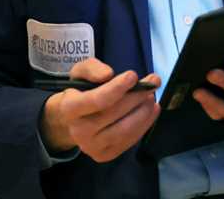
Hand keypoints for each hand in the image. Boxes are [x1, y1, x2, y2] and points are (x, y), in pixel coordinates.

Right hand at [39, 58, 161, 162]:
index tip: (134, 75)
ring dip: (144, 111)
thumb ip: (92, 69)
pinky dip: (145, 124)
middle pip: (115, 114)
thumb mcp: (79, 73)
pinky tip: (152, 110)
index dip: (117, 88)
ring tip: (151, 96)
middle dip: (137, 96)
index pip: (98, 100)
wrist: (70, 122)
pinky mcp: (105, 155)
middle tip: (153, 82)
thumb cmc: (78, 93)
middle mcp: (79, 131)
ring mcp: (92, 147)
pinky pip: (130, 140)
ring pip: (125, 130)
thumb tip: (108, 74)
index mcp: (70, 109)